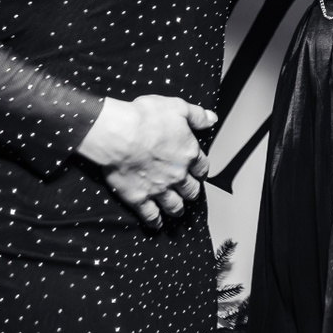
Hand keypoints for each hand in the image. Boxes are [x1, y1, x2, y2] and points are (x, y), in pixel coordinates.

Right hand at [76, 96, 215, 228]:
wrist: (120, 135)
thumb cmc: (146, 118)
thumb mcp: (177, 107)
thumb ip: (197, 115)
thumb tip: (212, 119)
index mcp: (188, 153)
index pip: (202, 166)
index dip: (201, 170)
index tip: (199, 171)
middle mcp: (177, 174)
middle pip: (191, 189)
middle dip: (191, 191)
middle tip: (189, 193)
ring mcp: (159, 189)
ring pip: (174, 205)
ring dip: (178, 209)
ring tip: (177, 211)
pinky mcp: (139, 198)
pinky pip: (150, 215)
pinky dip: (155, 221)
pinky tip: (156, 224)